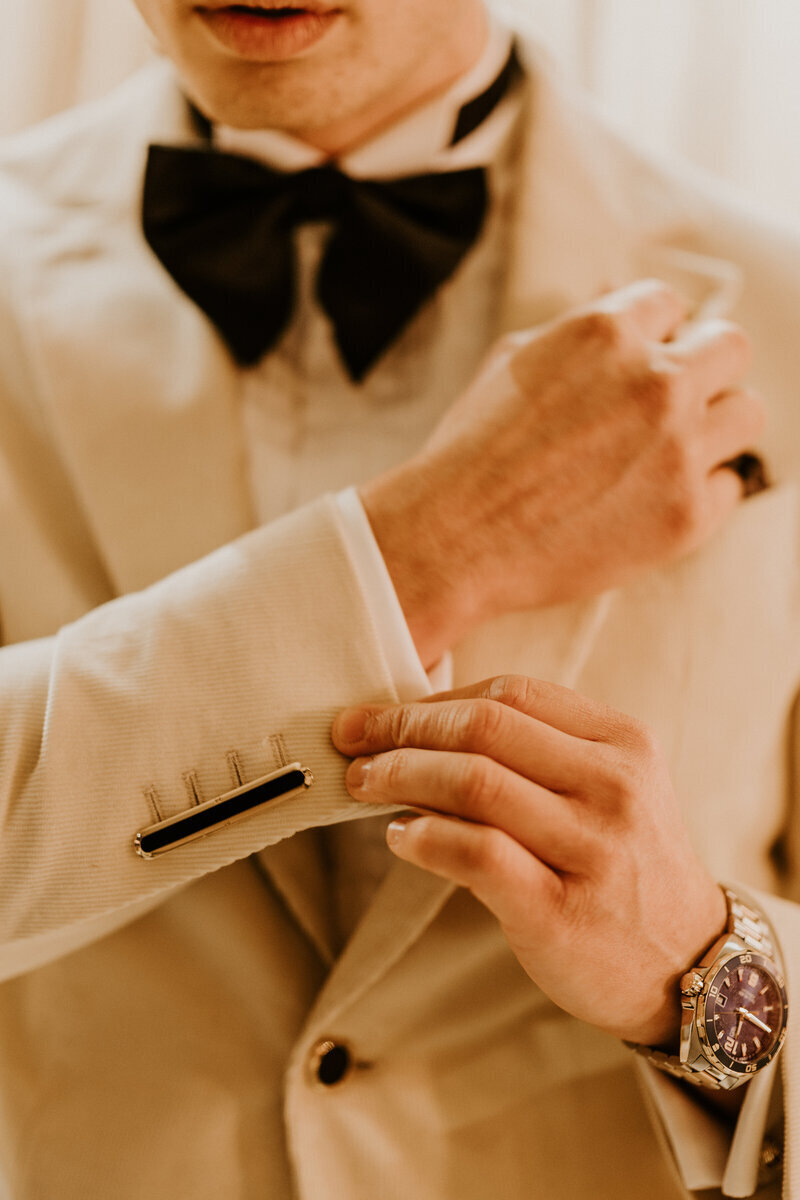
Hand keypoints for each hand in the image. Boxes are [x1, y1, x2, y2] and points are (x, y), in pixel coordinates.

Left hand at [332, 674, 726, 1046]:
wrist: (691, 965)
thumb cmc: (626, 866)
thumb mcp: (608, 789)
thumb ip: (537, 752)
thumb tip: (422, 724)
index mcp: (623, 743)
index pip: (512, 693)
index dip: (434, 699)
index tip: (382, 712)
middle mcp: (614, 787)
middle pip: (485, 726)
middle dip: (403, 727)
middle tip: (354, 739)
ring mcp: (592, 849)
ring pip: (475, 782)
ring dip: (400, 774)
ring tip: (364, 782)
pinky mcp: (562, 911)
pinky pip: (476, 854)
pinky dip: (424, 837)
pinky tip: (400, 836)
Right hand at [360, 280, 763, 666]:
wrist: (454, 537)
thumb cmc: (471, 451)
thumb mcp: (513, 360)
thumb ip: (581, 335)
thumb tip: (629, 329)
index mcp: (609, 333)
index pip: (670, 304)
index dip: (654, 333)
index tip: (643, 360)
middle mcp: (656, 383)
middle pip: (731, 348)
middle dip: (702, 367)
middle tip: (672, 400)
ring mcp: (679, 451)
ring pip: (746, 413)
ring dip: (714, 425)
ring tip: (672, 449)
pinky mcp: (687, 515)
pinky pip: (729, 487)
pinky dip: (700, 491)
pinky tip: (655, 498)